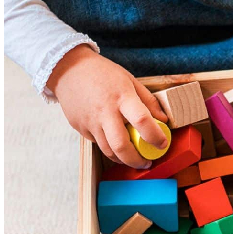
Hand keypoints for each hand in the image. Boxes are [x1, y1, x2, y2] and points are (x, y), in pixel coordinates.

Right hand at [47, 46, 168, 168]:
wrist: (69, 70)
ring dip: (123, 159)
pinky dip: (108, 146)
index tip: (162, 144)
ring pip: (108, 151)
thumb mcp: (130, 80)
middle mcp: (105, 112)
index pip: (141, 120)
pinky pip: (97, 143)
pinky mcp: (80, 128)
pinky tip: (113, 141)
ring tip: (132, 157)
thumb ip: (148, 101)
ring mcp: (90, 122)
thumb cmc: (102, 73)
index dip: (155, 136)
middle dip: (136, 160)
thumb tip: (163, 120)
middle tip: (146, 162)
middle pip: (121, 146)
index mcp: (121, 97)